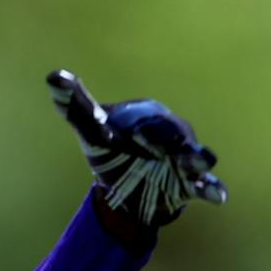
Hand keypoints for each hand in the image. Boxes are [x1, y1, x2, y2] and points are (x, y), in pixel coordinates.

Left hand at [47, 69, 226, 225]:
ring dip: (198, 159)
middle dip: (172, 143)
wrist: (125, 187)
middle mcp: (172, 134)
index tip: (136, 139)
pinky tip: (217, 195)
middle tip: (165, 152)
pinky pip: (207, 185)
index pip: (150, 120)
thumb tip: (53, 76)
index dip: (146, 130)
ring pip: (197, 156)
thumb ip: (75, 107)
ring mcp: (184, 159)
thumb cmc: (110, 148)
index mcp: (149, 117)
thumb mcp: (92, 131)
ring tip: (200, 163)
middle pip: (176, 135)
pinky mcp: (191, 185)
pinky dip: (212, 188)